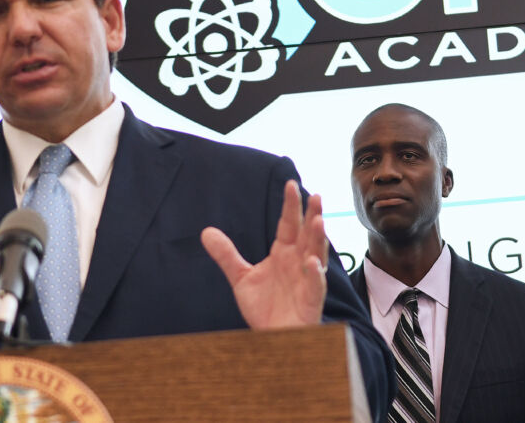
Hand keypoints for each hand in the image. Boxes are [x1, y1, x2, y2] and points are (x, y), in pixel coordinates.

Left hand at [201, 180, 327, 328]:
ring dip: (318, 239)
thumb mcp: (240, 277)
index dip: (290, 206)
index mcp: (283, 254)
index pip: (288, 225)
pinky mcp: (310, 301)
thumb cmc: (264, 307)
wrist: (271, 338)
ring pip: (316, 255)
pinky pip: (315, 286)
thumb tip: (206, 232)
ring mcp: (307, 281)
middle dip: (312, 215)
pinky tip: (312, 262)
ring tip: (318, 220)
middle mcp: (298, 263)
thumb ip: (226, 255)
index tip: (290, 184)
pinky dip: (315, 274)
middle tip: (315, 196)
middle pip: (307, 235)